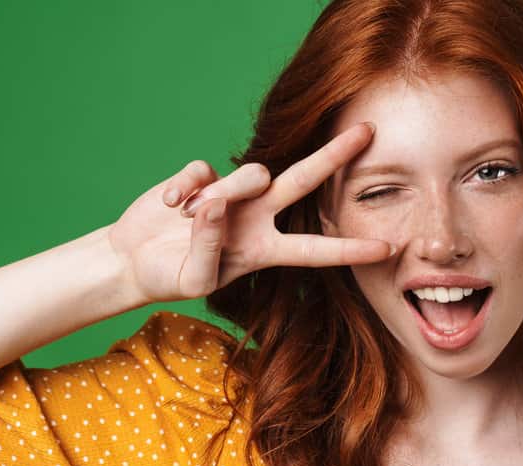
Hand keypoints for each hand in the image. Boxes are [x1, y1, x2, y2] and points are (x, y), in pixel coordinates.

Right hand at [107, 122, 390, 303]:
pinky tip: (169, 205)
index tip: (389, 248)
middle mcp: (257, 217)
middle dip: (335, 156)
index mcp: (265, 250)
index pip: (316, 249)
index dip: (350, 249)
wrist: (134, 259)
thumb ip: (210, 247)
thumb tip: (215, 206)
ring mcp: (232, 193)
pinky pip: (203, 171)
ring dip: (220, 197)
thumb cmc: (170, 276)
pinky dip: (183, 189)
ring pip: (249, 176)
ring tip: (188, 220)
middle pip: (304, 180)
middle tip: (369, 130)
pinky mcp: (203, 176)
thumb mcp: (195, 278)